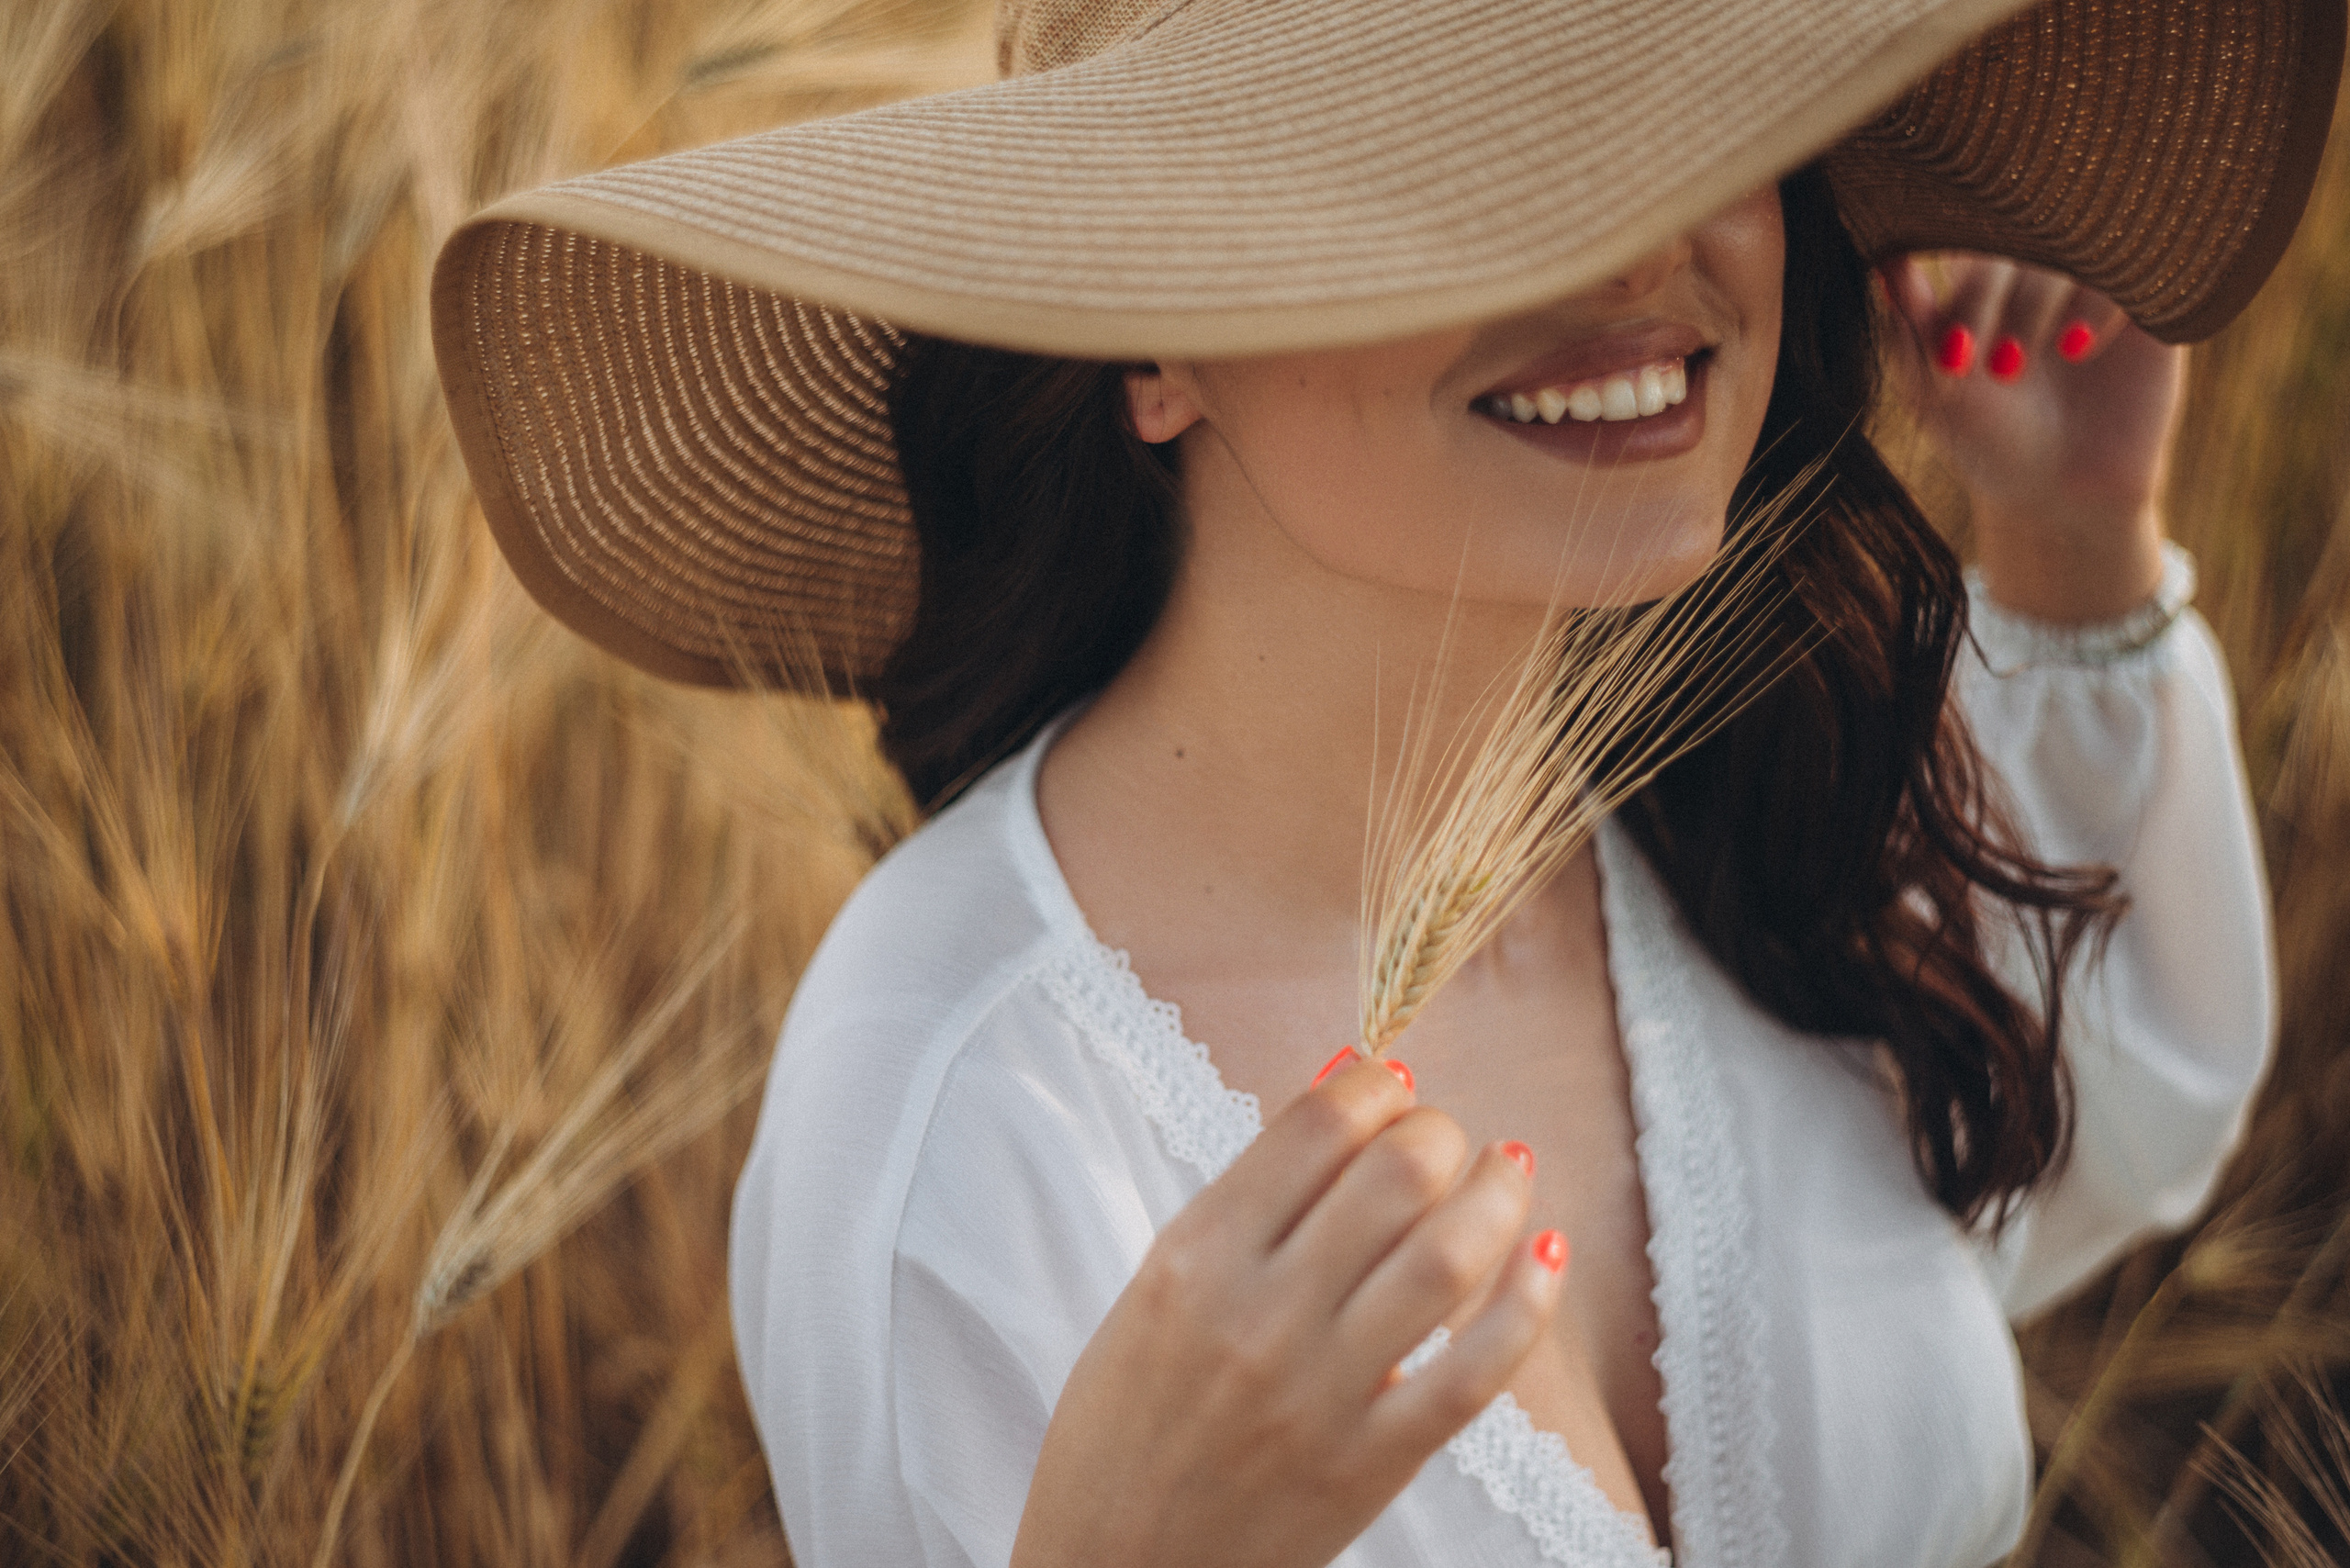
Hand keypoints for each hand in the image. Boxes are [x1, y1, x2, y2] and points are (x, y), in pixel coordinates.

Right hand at [1011, 1052, 1564, 1567]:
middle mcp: (1260, 1316)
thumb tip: (1341, 1084)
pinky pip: (1476, 1370)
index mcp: (1194, 1259)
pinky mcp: (1372, 1463)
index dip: (1377, 1082)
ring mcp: (1321, 1394)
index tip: (1392, 1084)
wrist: (1114, 1567)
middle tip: (1443, 1137)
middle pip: (1397, 1174)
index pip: (1315, 1127)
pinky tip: (1543, 1254)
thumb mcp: (1155, 1289)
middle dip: (1440, 1130)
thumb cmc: (1127, 1424)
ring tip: (1507, 1170)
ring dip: (1498, 1192)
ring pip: (1448, 1256)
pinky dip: (1527, 1302)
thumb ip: (1247, 1198)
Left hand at [1881, 253, 2182, 622]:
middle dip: (1986, 296)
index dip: (1948, 281)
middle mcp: (2036, 266)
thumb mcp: (1930, 389)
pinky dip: (2097, 301)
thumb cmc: (1986, 440)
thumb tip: (1881, 259)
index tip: (1949, 348)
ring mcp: (2092, 278)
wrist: (2065, 492)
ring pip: (2067, 242)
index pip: (1959, 231)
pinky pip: (2128, 264)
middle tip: (1980, 363)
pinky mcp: (2146, 298)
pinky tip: (2079, 350)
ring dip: (2037, 300)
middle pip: (2010, 230)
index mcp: (1978, 276)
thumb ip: (1906, 325)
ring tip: (2020, 367)